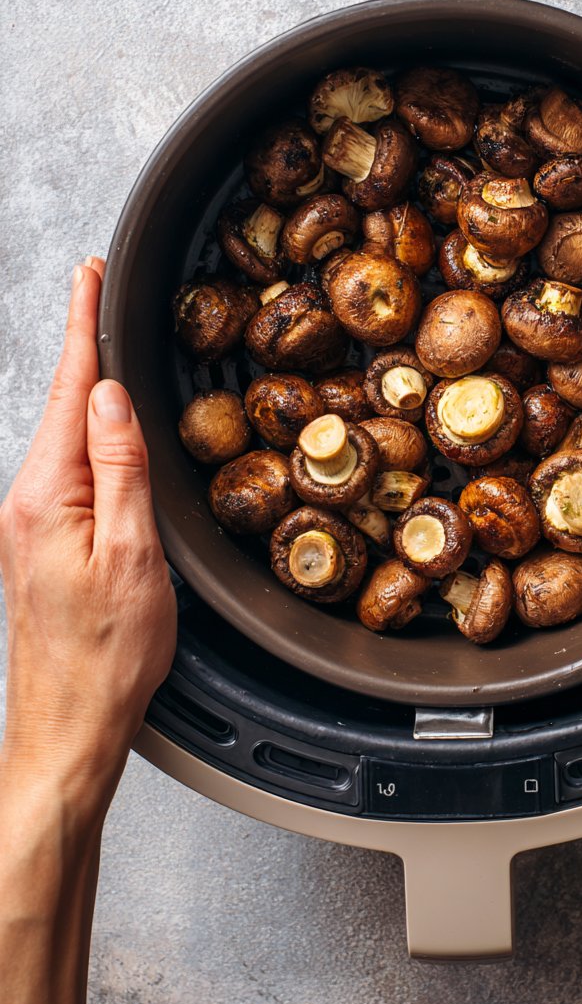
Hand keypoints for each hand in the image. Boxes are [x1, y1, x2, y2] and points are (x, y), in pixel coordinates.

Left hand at [0, 259, 175, 812]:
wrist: (69, 725)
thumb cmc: (105, 657)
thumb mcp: (132, 555)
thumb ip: (120, 468)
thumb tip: (108, 397)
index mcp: (47, 497)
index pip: (69, 390)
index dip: (82, 327)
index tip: (89, 277)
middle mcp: (28, 503)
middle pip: (63, 404)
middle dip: (83, 343)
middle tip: (98, 289)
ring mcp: (29, 524)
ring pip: (66, 438)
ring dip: (86, 390)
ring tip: (104, 345)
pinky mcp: (40, 543)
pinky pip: (68, 470)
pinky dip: (89, 437)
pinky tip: (103, 432)